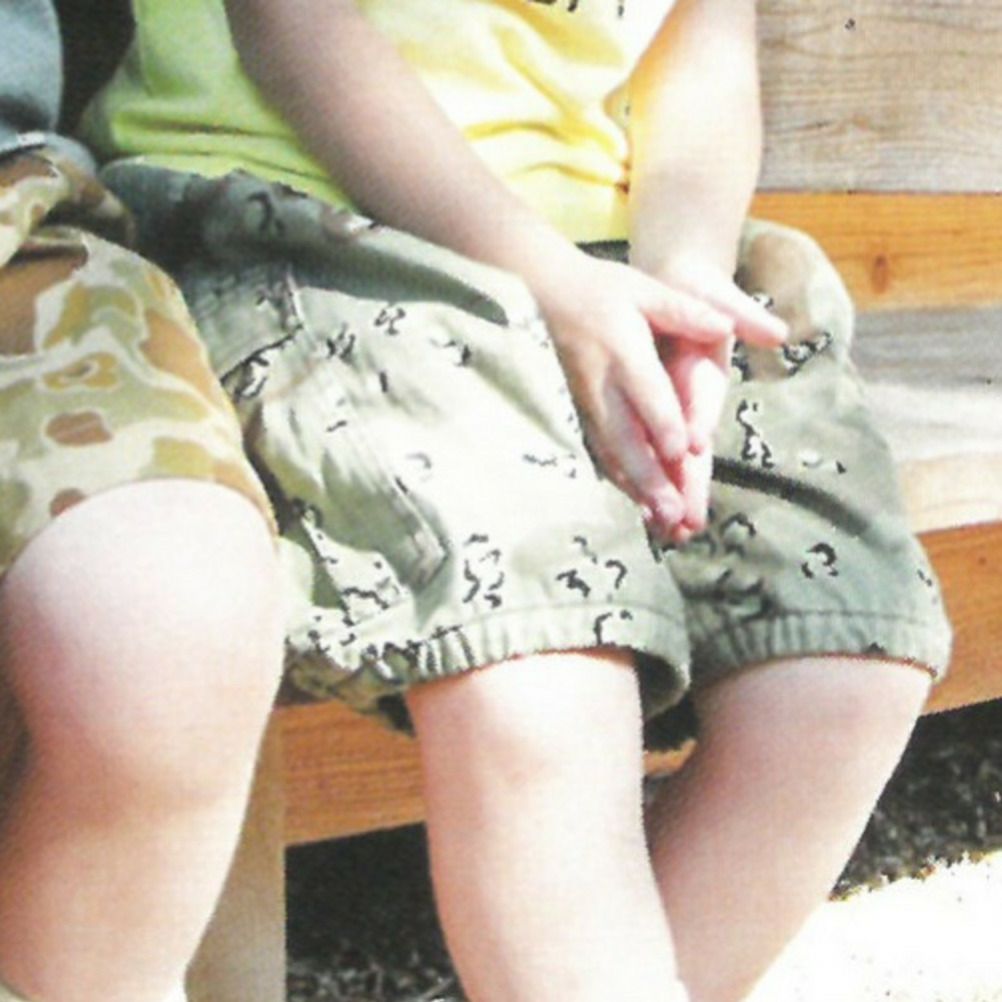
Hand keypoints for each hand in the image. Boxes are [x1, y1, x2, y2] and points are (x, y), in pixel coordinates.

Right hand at [531, 251, 781, 538]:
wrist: (543, 292)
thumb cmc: (602, 289)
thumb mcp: (644, 288)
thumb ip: (684, 310)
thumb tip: (724, 326)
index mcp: (622, 349)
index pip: (647, 391)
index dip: (665, 422)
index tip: (683, 452)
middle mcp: (603, 383)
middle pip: (626, 436)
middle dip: (650, 476)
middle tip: (673, 510)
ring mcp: (587, 402)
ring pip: (612, 451)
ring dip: (636, 488)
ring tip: (660, 520)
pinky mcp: (581, 413)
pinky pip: (601, 451)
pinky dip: (619, 480)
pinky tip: (638, 504)